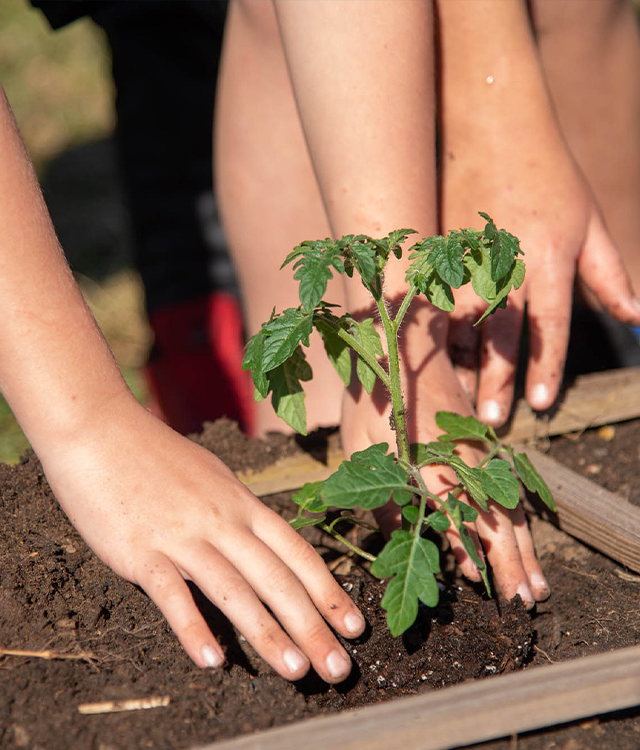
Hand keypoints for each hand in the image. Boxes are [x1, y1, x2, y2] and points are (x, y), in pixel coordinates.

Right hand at [36, 394, 364, 683]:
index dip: (329, 591)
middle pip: (276, 578)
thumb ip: (236, 511)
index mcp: (241, 502)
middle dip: (313, 625)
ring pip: (234, 590)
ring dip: (267, 633)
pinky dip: (192, 628)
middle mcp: (221, 519)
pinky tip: (211, 660)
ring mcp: (182, 534)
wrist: (99, 428)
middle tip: (340, 668)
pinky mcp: (141, 550)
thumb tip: (259, 541)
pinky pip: (172, 594)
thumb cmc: (153, 454)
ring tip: (295, 670)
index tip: (356, 626)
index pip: (296, 552)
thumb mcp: (210, 476)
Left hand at [339, 303, 549, 604]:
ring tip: (537, 587)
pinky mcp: (486, 445)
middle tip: (524, 603)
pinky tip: (526, 543)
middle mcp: (463, 459)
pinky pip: (510, 490)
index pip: (455, 514)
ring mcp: (481, 451)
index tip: (477, 584)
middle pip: (495, 517)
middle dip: (511, 563)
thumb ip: (381, 498)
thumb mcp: (361, 450)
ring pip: (511, 507)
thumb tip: (402, 544)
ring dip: (526, 549)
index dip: (467, 551)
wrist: (405, 348)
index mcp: (427, 460)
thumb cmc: (373, 401)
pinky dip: (521, 521)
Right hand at [438, 1, 639, 425]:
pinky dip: (430, 329)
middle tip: (488, 420)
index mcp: (549, 256)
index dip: (544, 368)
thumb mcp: (590, 221)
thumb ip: (611, 275)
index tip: (537, 405)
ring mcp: (464, 256)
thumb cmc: (547, 173)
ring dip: (457, 362)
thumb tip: (639, 319)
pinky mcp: (434, 249)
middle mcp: (506, 261)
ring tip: (454, 397)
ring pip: (457, 320)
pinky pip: (430, 297)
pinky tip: (429, 355)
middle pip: (500, 332)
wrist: (487, 123)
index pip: (549, 325)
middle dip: (496, 379)